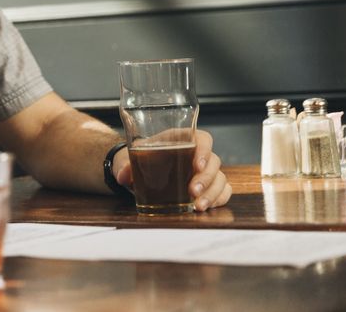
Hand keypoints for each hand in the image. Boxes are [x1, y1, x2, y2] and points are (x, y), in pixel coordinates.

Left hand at [113, 130, 231, 211]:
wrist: (137, 169)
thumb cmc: (138, 158)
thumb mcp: (128, 158)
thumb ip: (124, 165)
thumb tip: (122, 175)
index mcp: (181, 139)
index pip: (203, 139)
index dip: (204, 151)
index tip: (197, 165)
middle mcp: (196, 154)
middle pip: (214, 162)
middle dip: (206, 178)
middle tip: (193, 192)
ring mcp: (203, 171)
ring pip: (220, 178)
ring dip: (212, 193)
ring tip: (197, 205)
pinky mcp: (206, 186)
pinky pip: (222, 191)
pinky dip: (218, 199)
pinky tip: (205, 206)